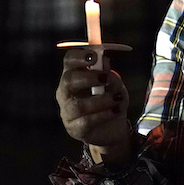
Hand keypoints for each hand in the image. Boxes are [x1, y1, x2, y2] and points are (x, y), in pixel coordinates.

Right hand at [57, 48, 132, 164]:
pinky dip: (103, 115)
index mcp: (74, 75)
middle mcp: (66, 92)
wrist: (113, 128)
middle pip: (68, 80)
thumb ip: (109, 74)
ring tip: (117, 98)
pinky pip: (86, 121)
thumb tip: (104, 61)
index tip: (95, 55)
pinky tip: (115, 111)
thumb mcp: (114, 85)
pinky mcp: (74, 128)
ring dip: (101, 100)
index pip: (69, 60)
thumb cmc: (110, 101)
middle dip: (88, 77)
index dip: (79, 56)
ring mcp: (67, 111)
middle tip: (105, 78)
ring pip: (78, 105)